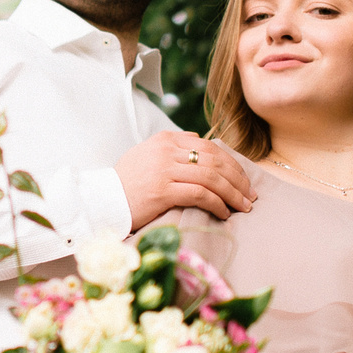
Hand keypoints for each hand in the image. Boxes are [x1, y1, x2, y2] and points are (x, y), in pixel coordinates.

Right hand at [116, 131, 257, 229]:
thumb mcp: (146, 154)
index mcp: (165, 140)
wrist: (101, 200)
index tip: (243, 179)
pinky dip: (218, 204)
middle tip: (250, 194)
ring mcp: (164, 170)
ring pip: (212, 178)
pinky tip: (225, 213)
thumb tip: (198, 139)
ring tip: (244, 206)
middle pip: (215, 161)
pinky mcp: (162, 191)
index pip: (209, 147)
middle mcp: (166, 151)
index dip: (231, 164)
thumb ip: (172, 146)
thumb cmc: (126, 182)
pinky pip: (200, 195)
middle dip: (238, 179)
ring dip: (233, 193)